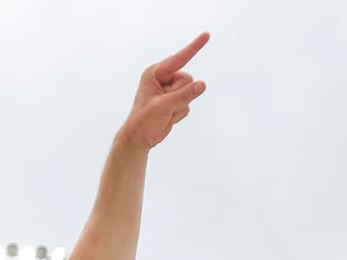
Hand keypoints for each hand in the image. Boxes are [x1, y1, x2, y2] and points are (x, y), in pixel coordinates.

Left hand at [118, 33, 208, 149]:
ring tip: (164, 112)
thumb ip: (184, 95)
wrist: (140, 138)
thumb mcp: (163, 106)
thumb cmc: (144, 119)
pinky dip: (180, 112)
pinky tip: (168, 116)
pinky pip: (189, 103)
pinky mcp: (175, 100)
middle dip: (180, 95)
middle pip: (188, 80)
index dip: (194, 47)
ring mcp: (170, 90)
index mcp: (155, 73)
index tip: (206, 35)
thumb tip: (202, 85)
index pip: (179, 58)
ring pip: (190, 92)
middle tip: (165, 106)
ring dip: (180, 106)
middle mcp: (163, 78)